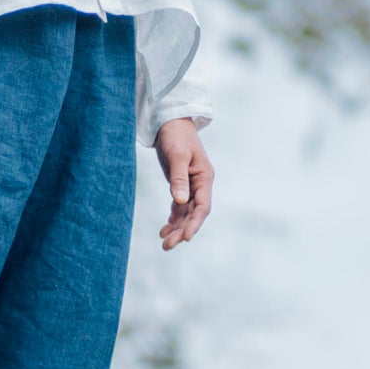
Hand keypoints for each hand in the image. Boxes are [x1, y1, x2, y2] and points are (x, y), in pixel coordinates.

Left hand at [153, 119, 212, 248]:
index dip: (195, 223)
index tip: (186, 237)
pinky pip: (178, 207)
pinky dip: (172, 219)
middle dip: (183, 230)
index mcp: (205, 177)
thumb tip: (180, 201)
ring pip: (186, 213)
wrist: (170, 122)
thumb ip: (179, 179)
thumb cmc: (176, 136)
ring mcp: (190, 186)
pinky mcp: (180, 185)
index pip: (202, 206)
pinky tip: (164, 230)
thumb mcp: (177, 156)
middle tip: (168, 245)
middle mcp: (200, 184)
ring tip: (165, 243)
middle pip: (194, 213)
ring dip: (177, 228)